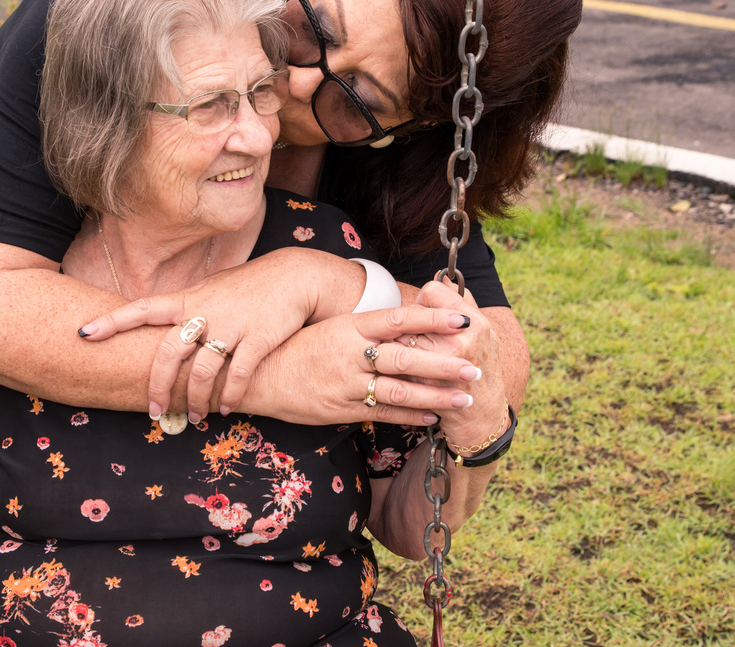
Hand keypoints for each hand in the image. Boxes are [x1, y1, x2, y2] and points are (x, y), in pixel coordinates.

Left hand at [77, 249, 343, 421]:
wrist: (294, 277)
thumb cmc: (249, 287)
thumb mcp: (212, 290)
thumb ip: (188, 308)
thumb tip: (161, 324)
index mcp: (189, 298)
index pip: (142, 308)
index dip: (111, 321)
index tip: (83, 333)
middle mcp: (204, 311)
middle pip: (168, 353)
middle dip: (157, 387)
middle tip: (154, 412)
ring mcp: (231, 325)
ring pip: (201, 371)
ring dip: (195, 400)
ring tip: (195, 417)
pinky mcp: (257, 339)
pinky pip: (237, 376)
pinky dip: (228, 397)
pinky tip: (224, 409)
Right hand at [238, 305, 482, 426]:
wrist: (259, 376)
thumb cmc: (299, 348)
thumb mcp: (333, 328)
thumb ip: (369, 328)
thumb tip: (410, 322)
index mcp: (350, 327)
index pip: (399, 318)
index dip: (433, 317)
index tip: (463, 317)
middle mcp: (350, 353)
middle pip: (405, 357)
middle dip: (444, 363)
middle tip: (475, 366)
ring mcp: (345, 383)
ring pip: (398, 390)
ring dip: (434, 395)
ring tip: (464, 398)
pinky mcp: (340, 409)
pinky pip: (381, 413)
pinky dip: (409, 416)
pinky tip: (432, 417)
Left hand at [406, 280, 507, 447]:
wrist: (482, 417)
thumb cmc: (480, 370)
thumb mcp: (483, 334)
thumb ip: (463, 305)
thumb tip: (441, 281)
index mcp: (474, 323)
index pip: (432, 291)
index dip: (423, 303)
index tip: (425, 316)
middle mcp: (461, 341)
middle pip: (412, 314)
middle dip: (407, 325)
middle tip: (412, 336)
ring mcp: (444, 365)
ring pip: (400, 338)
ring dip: (395, 344)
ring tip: (404, 353)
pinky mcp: (427, 385)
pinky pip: (397, 364)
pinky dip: (393, 365)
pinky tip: (403, 372)